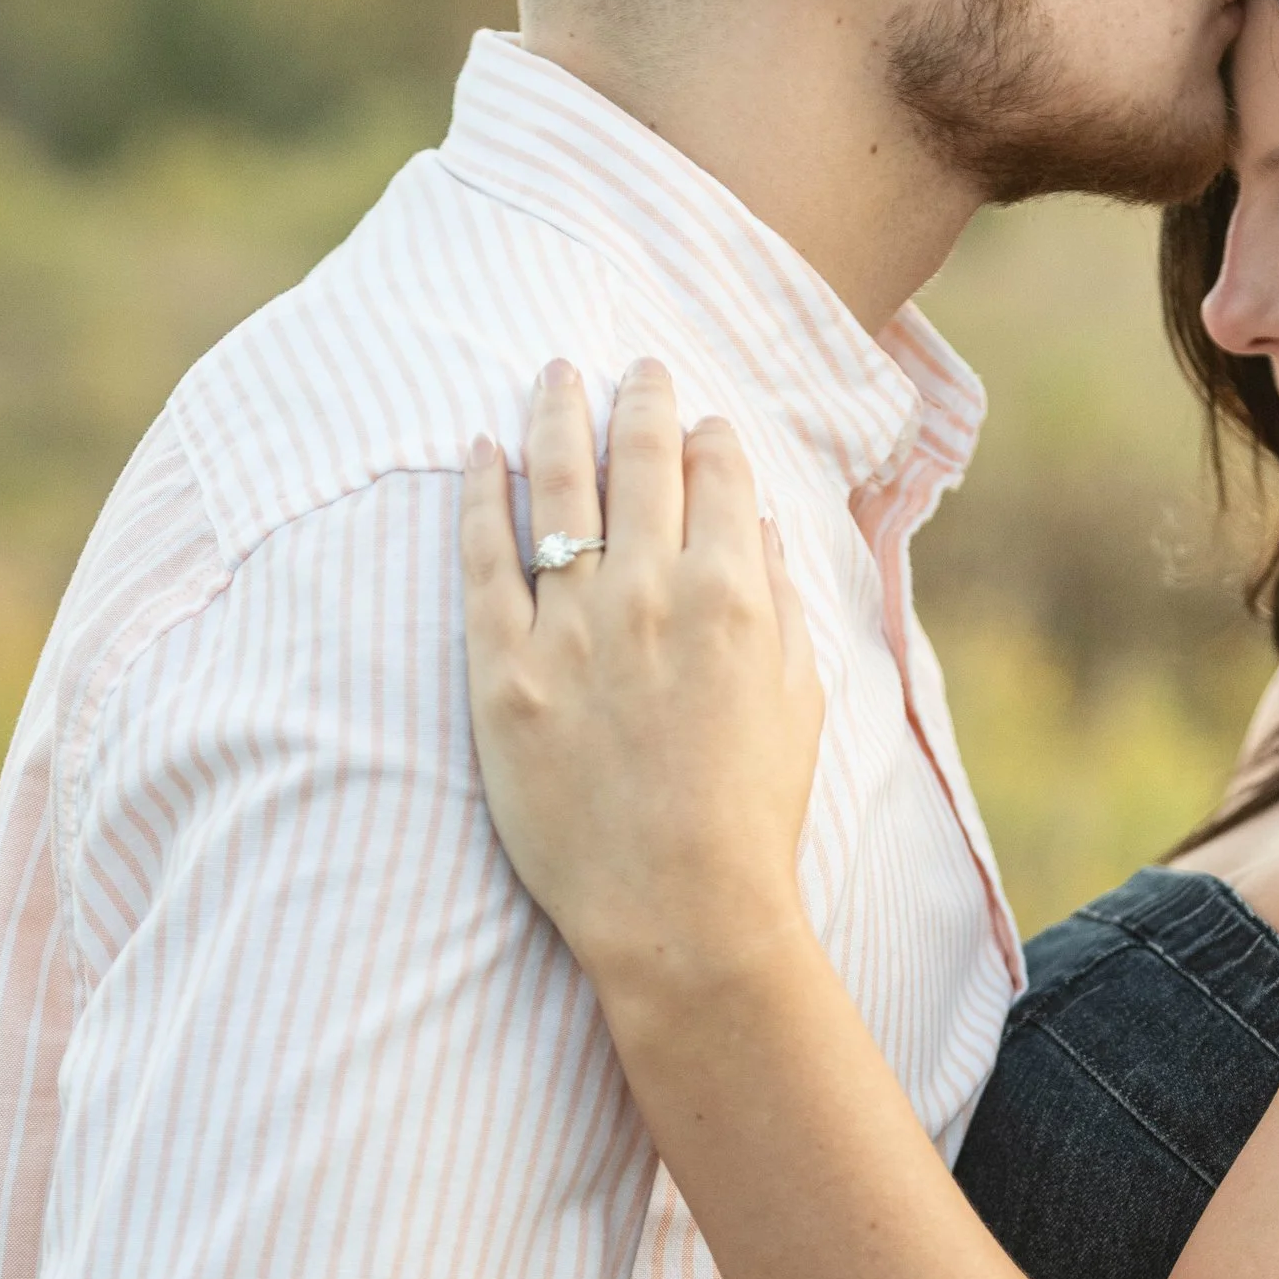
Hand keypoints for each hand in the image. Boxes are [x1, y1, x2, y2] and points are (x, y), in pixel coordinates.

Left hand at [462, 360, 824, 991]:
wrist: (679, 911)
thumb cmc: (752, 814)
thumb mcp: (797, 696)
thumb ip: (777, 598)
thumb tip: (750, 523)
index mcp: (731, 595)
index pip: (718, 474)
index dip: (710, 436)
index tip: (700, 421)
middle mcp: (650, 594)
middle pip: (639, 461)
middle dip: (639, 401)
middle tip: (632, 366)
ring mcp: (571, 629)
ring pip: (558, 488)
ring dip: (558, 416)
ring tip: (553, 372)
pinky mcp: (503, 671)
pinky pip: (483, 558)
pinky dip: (481, 492)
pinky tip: (480, 448)